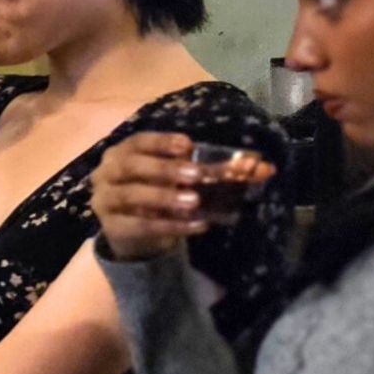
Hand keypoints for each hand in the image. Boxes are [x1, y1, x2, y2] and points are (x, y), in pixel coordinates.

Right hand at [91, 135, 275, 258]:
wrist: (130, 232)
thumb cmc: (157, 195)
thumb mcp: (179, 179)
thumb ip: (213, 171)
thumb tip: (267, 169)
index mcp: (122, 153)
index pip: (138, 141)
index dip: (161, 142)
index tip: (188, 145)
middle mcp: (106, 173)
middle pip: (132, 166)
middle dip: (165, 168)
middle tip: (196, 175)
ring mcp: (105, 201)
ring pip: (133, 195)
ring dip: (165, 196)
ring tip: (194, 201)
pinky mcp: (113, 228)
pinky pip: (141, 225)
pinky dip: (171, 226)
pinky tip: (197, 225)